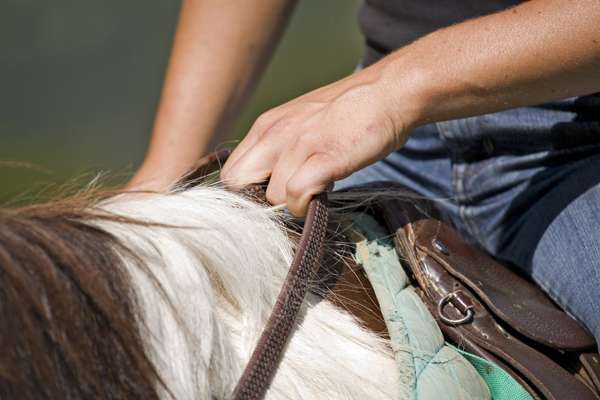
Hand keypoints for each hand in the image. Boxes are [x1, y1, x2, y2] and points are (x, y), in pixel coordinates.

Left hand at [221, 61, 419, 215]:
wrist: (388, 92)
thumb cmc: (349, 113)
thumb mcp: (301, 123)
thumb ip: (280, 148)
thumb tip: (270, 184)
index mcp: (266, 126)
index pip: (231, 172)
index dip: (245, 192)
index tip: (269, 197)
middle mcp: (274, 133)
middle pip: (237, 184)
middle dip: (258, 201)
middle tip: (287, 200)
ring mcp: (298, 144)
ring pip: (270, 196)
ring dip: (291, 204)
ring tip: (316, 190)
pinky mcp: (323, 157)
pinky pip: (296, 194)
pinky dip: (306, 206)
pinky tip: (323, 194)